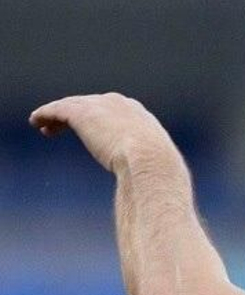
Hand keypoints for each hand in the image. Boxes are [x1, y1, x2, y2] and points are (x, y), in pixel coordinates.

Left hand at [30, 92, 178, 174]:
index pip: (113, 110)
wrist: (151, 162)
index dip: (98, 119)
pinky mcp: (82, 114)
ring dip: (56, 115)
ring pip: (71, 106)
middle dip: (76, 114)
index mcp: (138, 115)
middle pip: (90, 104)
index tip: (91, 132)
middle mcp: (119, 104)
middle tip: (61, 127)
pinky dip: (45, 113)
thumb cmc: (158, 172)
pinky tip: (36, 122)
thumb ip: (150, 170)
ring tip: (43, 125)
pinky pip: (57, 109)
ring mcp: (100, 106)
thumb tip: (155, 190)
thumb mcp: (157, 168)